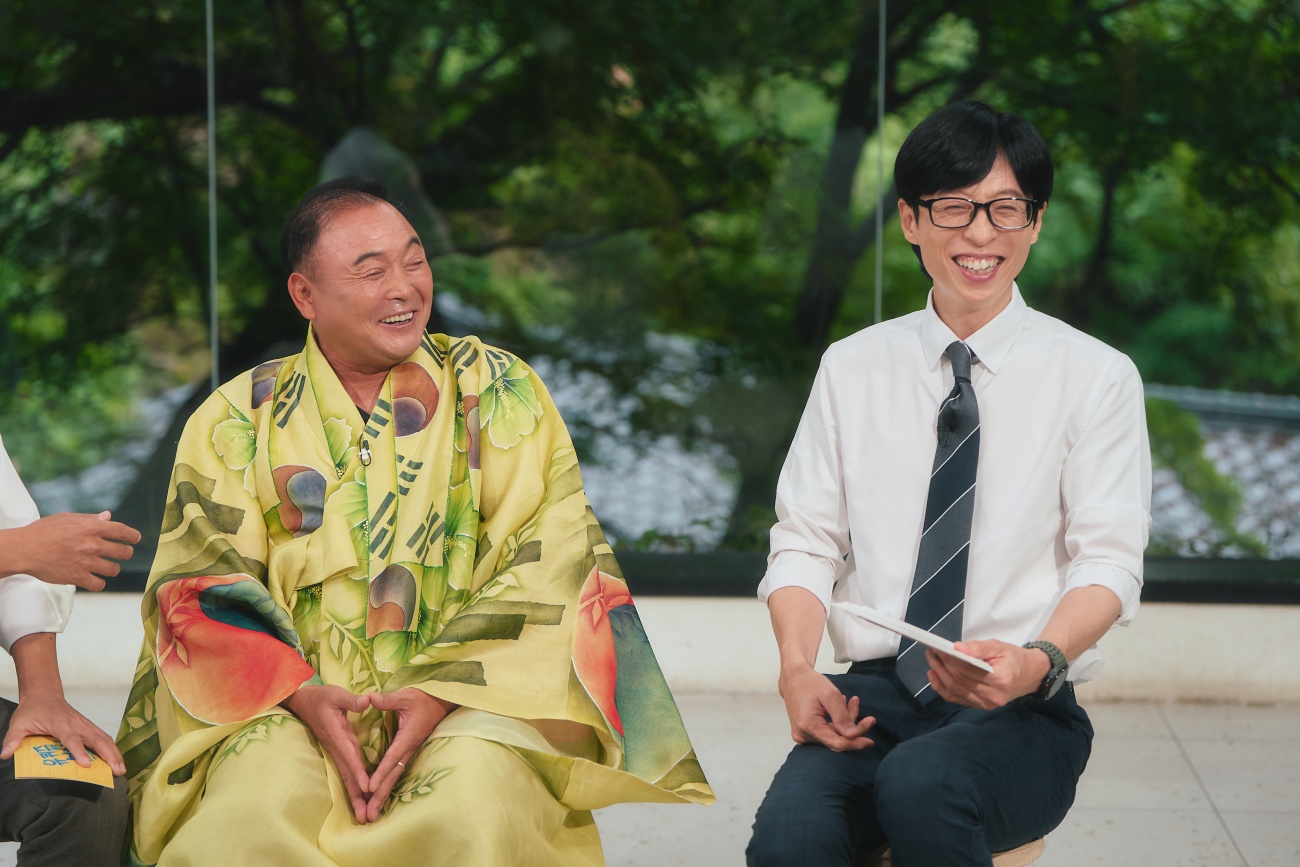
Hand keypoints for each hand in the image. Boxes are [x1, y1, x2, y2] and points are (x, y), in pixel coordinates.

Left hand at [0, 691, 125, 774]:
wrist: (44, 695)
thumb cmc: (32, 711)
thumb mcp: (18, 724)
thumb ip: (13, 740)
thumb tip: (4, 755)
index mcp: (61, 724)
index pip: (72, 739)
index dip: (79, 752)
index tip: (86, 765)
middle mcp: (77, 724)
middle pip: (97, 739)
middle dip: (109, 755)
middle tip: (117, 771)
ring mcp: (86, 725)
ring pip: (104, 739)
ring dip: (115, 754)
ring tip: (122, 770)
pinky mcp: (89, 727)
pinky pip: (104, 738)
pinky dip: (112, 749)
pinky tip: (118, 760)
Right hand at [2, 511, 141, 589]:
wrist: (24, 549)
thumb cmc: (44, 531)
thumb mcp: (68, 518)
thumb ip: (90, 519)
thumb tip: (108, 516)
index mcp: (92, 527)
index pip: (122, 531)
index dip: (133, 536)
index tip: (135, 538)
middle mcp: (93, 544)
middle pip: (123, 552)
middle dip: (126, 552)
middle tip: (122, 553)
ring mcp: (86, 562)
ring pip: (114, 569)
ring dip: (113, 568)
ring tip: (107, 567)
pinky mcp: (78, 577)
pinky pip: (99, 584)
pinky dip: (99, 582)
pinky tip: (95, 579)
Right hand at [282, 685, 372, 822]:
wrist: (302, 702)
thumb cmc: (321, 697)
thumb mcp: (336, 694)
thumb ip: (352, 700)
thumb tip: (368, 700)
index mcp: (337, 736)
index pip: (350, 756)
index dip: (359, 772)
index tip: (368, 788)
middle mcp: (336, 748)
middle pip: (348, 776)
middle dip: (357, 796)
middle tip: (366, 817)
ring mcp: (336, 752)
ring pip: (347, 777)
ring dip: (355, 797)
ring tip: (364, 816)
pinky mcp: (338, 752)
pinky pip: (347, 772)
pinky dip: (353, 787)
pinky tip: (360, 798)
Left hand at [364, 689, 454, 821]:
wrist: (441, 702)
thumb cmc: (423, 698)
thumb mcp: (405, 696)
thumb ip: (387, 700)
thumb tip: (369, 698)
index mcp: (408, 736)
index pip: (392, 757)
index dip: (381, 772)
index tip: (370, 787)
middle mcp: (410, 749)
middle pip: (394, 776)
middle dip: (381, 795)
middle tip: (369, 814)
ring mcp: (410, 752)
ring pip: (395, 778)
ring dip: (384, 796)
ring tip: (372, 815)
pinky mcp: (409, 753)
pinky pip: (397, 773)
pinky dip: (388, 788)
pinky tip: (381, 799)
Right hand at [778, 663, 873, 751]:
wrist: (793, 678)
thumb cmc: (810, 683)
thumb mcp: (830, 695)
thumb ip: (842, 717)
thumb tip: (854, 736)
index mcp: (808, 725)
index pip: (837, 743)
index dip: (856, 743)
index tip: (870, 741)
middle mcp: (803, 735)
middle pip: (836, 740)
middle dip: (852, 727)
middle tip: (861, 710)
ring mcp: (802, 735)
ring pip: (833, 736)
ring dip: (845, 722)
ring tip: (850, 702)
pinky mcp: (805, 733)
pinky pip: (827, 733)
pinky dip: (837, 723)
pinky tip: (841, 708)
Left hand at [926, 640, 1050, 708]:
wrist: (1029, 675)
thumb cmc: (1013, 658)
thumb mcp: (999, 647)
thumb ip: (978, 648)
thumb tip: (957, 648)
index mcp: (1000, 680)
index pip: (967, 670)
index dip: (949, 659)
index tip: (937, 648)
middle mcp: (993, 696)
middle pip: (959, 681)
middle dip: (941, 665)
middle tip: (931, 652)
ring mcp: (986, 704)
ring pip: (955, 691)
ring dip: (939, 676)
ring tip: (931, 661)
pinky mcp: (980, 706)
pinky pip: (956, 699)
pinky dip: (942, 688)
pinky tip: (934, 676)